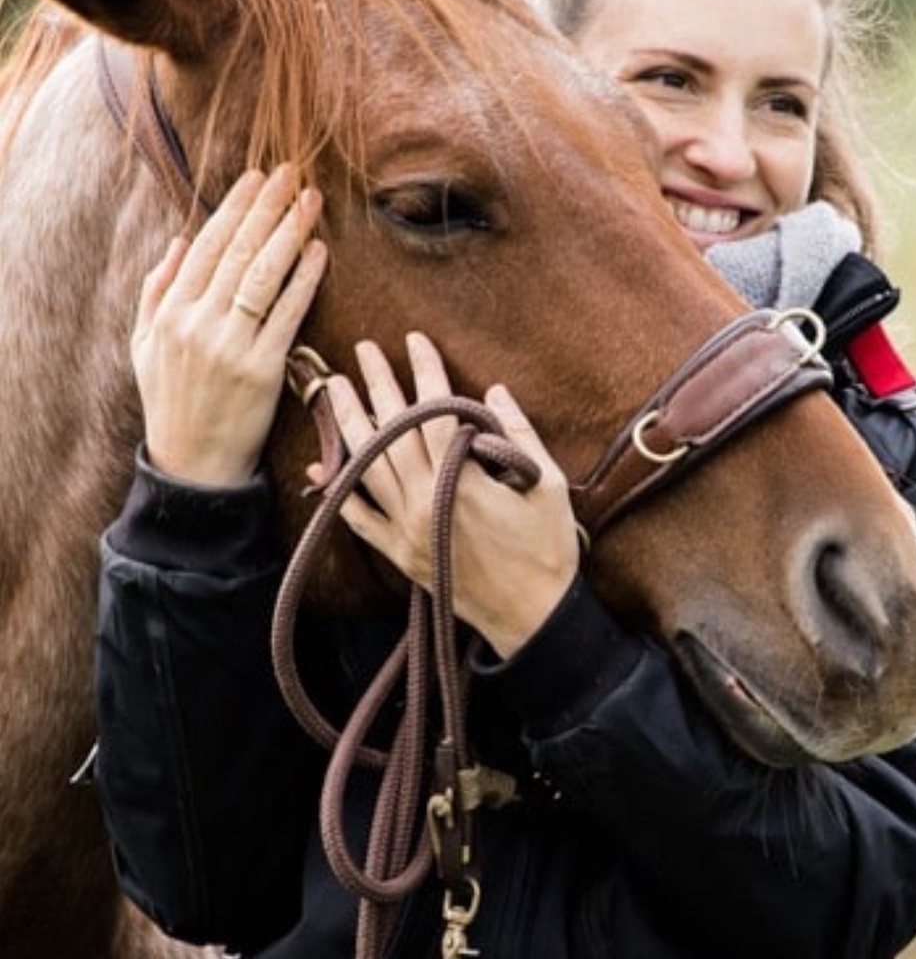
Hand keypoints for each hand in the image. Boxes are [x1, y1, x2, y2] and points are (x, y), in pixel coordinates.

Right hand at [132, 165, 326, 485]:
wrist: (193, 464)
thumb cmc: (172, 400)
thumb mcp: (145, 344)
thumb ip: (156, 290)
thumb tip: (179, 241)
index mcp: (169, 311)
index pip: (207, 244)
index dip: (235, 207)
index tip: (257, 177)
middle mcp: (196, 322)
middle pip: (237, 251)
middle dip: (267, 206)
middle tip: (292, 173)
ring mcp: (229, 345)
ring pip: (262, 275)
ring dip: (290, 232)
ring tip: (311, 201)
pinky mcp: (261, 369)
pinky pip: (287, 314)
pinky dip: (305, 280)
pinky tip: (320, 251)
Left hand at [325, 334, 579, 657]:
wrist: (533, 618)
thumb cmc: (548, 551)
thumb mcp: (549, 487)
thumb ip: (521, 436)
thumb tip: (494, 391)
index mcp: (463, 482)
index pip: (435, 413)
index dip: (425, 372)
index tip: (416, 340)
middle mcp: (425, 502)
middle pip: (393, 431)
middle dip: (378, 384)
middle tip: (363, 349)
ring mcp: (407, 529)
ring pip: (367, 466)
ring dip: (350, 423)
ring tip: (336, 388)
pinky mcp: (399, 554)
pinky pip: (358, 518)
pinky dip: (338, 489)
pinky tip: (322, 463)